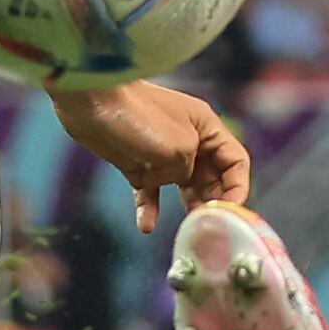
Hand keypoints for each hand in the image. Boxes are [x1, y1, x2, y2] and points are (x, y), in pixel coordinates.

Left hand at [60, 81, 248, 233]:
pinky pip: (149, 191)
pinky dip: (149, 208)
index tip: (230, 212)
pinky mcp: (136, 162)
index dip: (238, 187)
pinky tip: (146, 225)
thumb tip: (177, 180)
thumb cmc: (138, 115)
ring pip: (182, 186)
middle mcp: (188, 138)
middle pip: (211, 176)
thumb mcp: (178, 147)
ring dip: (186, 206)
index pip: (235, 161)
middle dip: (212, 200)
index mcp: (206, 127)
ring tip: (188, 228)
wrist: (90, 101)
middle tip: (208, 223)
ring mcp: (161, 151)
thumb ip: (188, 171)